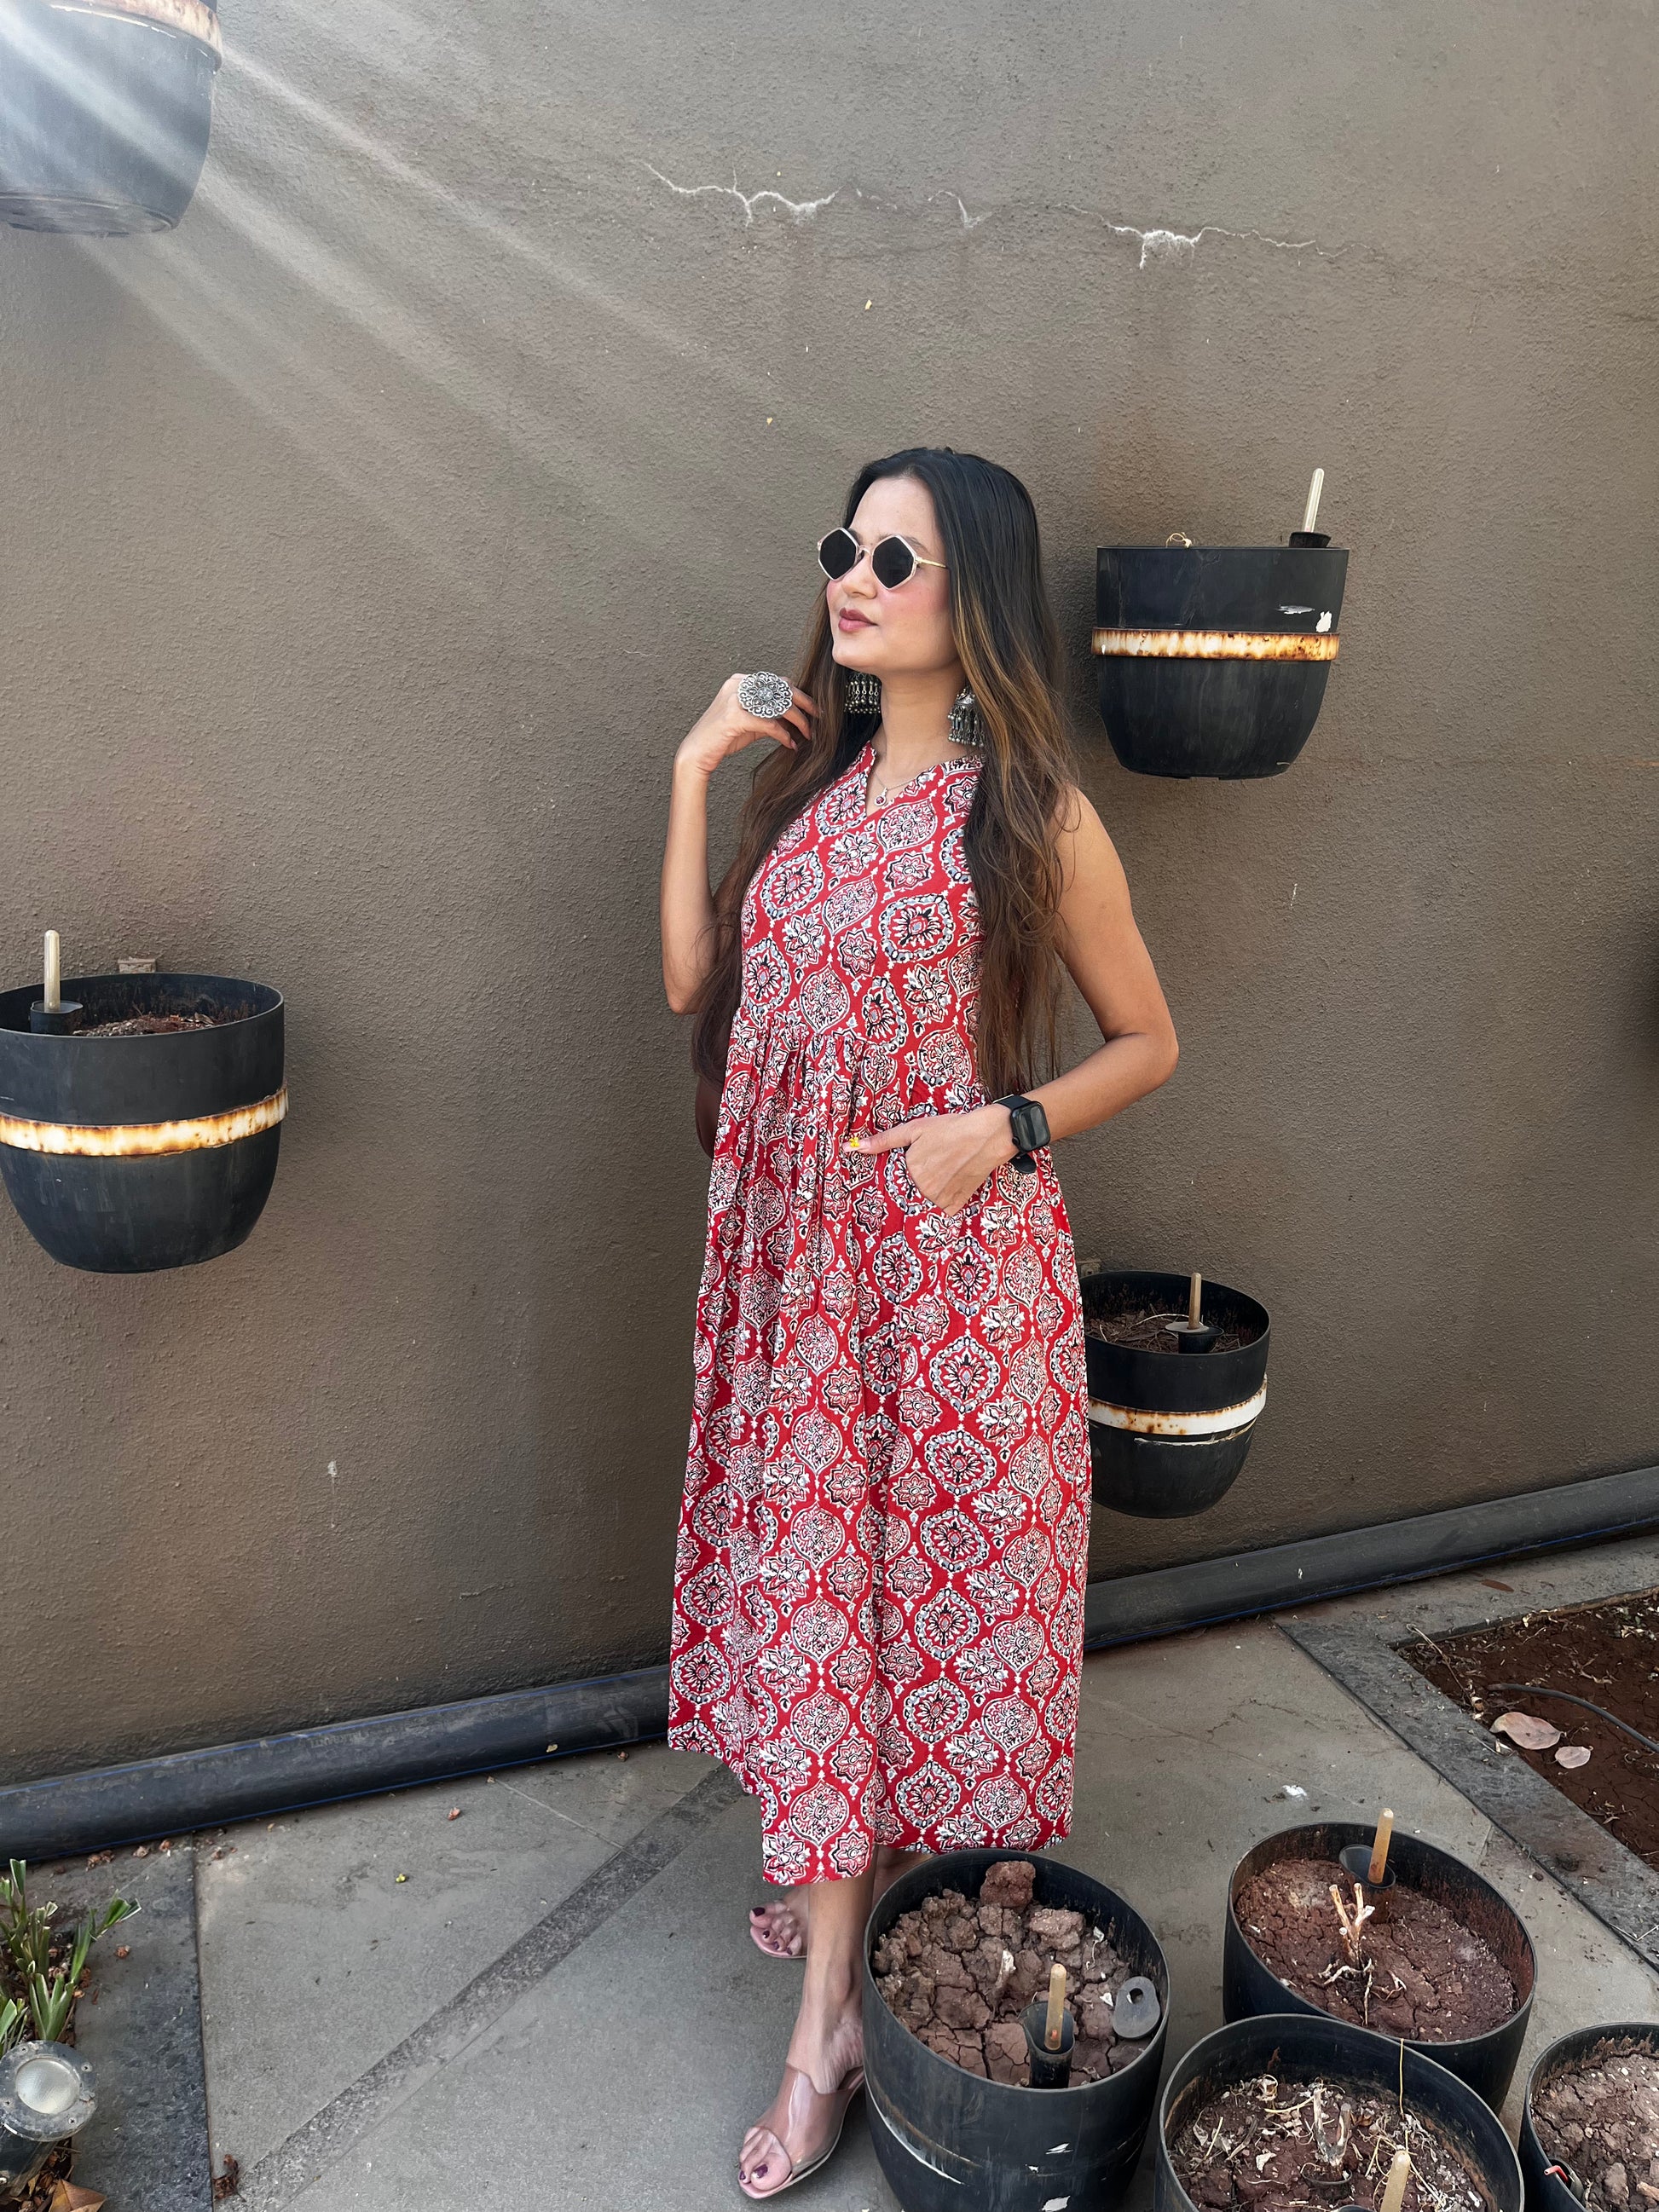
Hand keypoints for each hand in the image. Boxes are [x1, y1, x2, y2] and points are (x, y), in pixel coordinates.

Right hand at [675, 673, 814, 780]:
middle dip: (804, 703)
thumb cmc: (722, 739)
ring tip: (807, 733)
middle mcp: (738, 685)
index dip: (799, 694)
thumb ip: (770, 716)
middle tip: (819, 717)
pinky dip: (783, 734)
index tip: (814, 709)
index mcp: (741, 682)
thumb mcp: (751, 724)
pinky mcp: (734, 716)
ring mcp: (735, 698)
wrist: (696, 754)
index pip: (778, 682)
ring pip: (778, 704)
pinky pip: (768, 723)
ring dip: (797, 720)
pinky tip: (790, 744)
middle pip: (781, 688)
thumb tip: (796, 719)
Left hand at [846, 1105, 1016, 1216]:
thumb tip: (852, 1148)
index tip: (914, 1167)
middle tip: (934, 1166)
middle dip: (918, 1181)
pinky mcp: (957, 1203)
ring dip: (931, 1191)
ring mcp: (941, 1198)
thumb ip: (883, 1141)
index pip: (895, 1181)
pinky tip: (953, 1181)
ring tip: (944, 1171)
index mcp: (909, 1171)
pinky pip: (944, 1208)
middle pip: (912, 1191)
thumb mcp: (914, 1129)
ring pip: (926, 1200)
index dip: (903, 1173)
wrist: (987, 1135)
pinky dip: (947, 1199)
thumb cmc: (950, 1129)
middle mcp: (924, 1189)